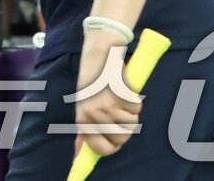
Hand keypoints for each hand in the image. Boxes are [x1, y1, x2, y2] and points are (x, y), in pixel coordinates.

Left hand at [73, 33, 142, 158]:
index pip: (102, 150)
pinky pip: (136, 107)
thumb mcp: (83, 107)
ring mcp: (106, 105)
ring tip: (118, 99)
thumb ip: (83, 132)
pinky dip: (134, 99)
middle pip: (121, 139)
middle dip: (124, 127)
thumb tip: (77, 156)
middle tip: (117, 111)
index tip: (113, 136)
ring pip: (131, 125)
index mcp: (82, 119)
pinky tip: (123, 89)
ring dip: (129, 112)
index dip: (112, 146)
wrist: (99, 56)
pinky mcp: (119, 93)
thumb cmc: (92, 84)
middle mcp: (93, 114)